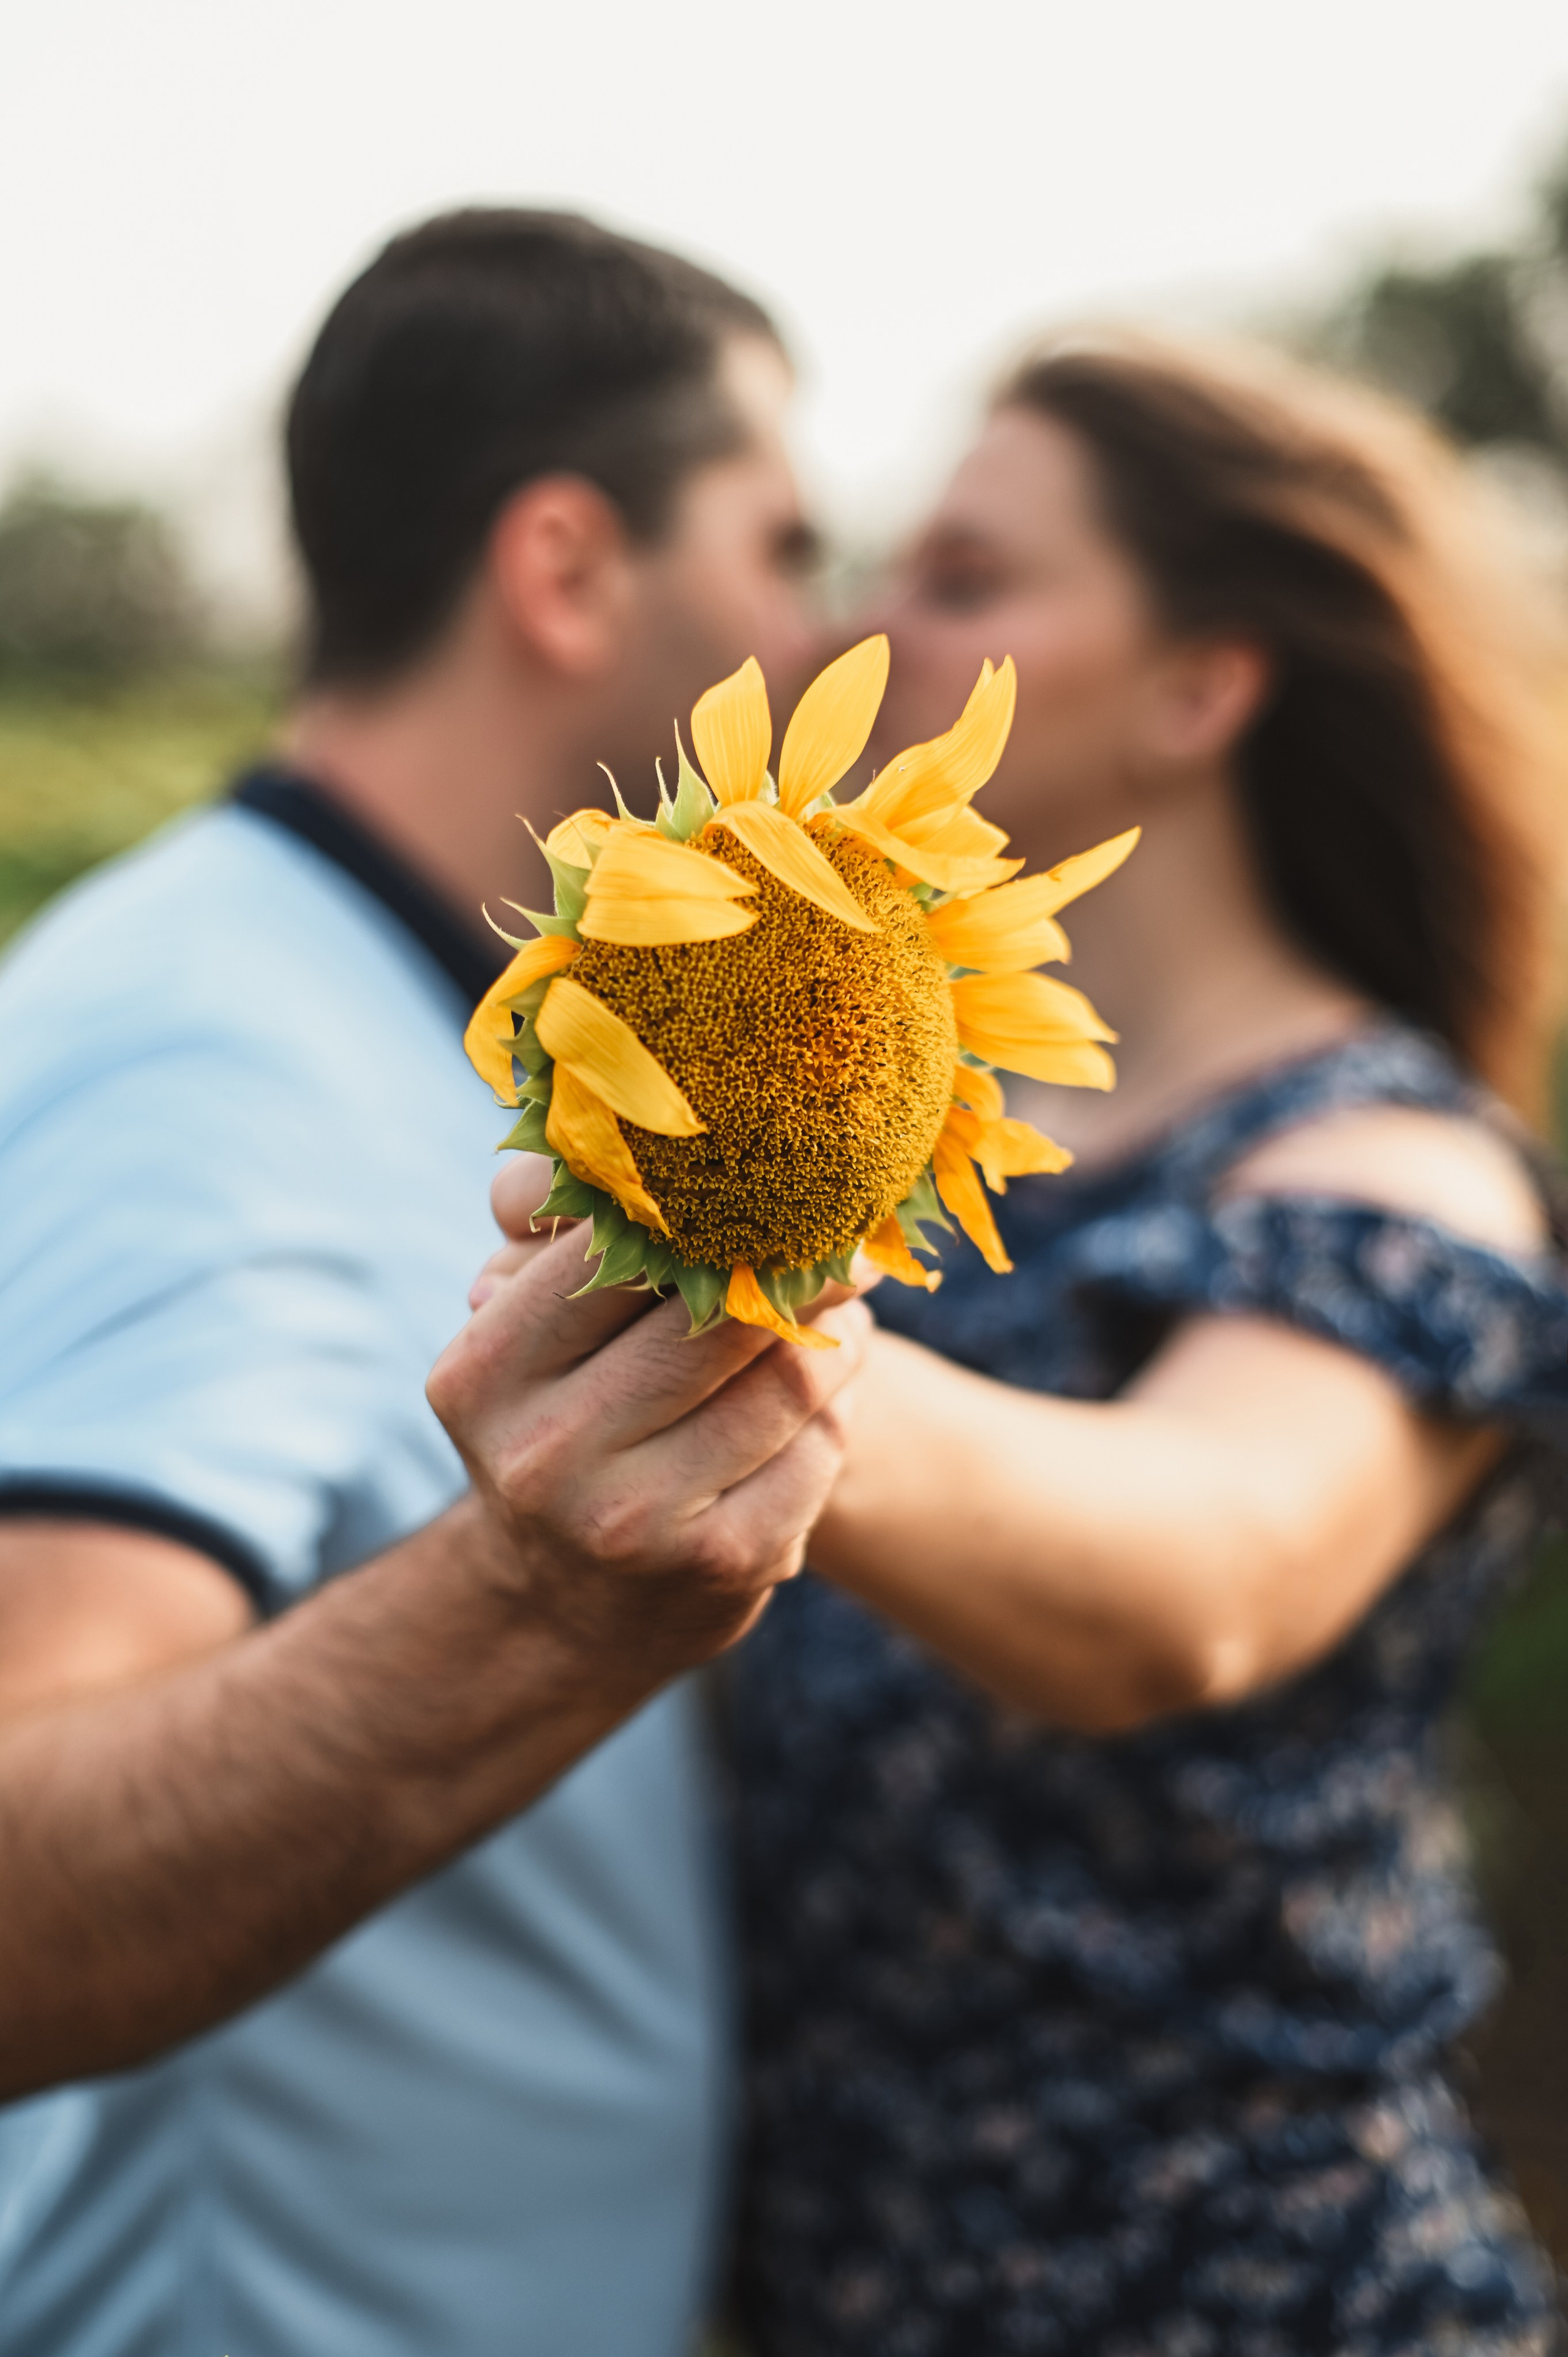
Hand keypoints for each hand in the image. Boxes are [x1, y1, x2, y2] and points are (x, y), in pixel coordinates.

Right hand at [429, 1167, 869, 1688]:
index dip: (712, 1204)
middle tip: (848, 1233)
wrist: (567, 1610)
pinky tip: (825, 1399)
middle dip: (800, 1263)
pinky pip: (819, 1450)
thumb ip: (563, 1233)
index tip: (777, 1171)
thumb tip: (648, 1115)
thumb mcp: (527, 1334)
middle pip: (717, 1314)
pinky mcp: (722, 1569)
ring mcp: (633, 1521)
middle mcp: (546, 1452)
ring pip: (786, 1380)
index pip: (617, 1251)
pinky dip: (836, 1412)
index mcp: (483, 1371)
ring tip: (841, 1310)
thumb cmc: (561, 1421)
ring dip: (834, 1335)